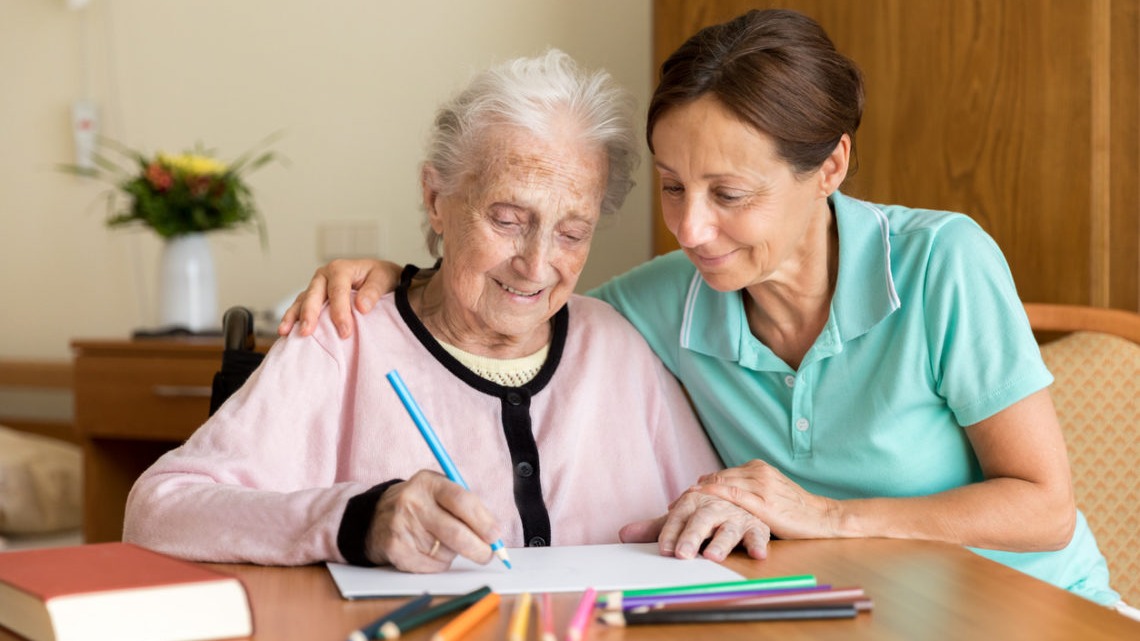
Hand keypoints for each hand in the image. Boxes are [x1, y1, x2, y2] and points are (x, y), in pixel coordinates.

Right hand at [276, 259, 400, 338]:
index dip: (340, 312)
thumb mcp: (382, 279)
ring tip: (285, 332)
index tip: (345, 332)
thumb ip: (373, 291)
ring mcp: (316, 287)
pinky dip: (292, 319)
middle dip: (310, 314)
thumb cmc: (379, 277)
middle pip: (314, 295)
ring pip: (302, 301)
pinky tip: (285, 333)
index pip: (338, 291)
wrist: (377, 276)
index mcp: (341, 269)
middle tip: (307, 333)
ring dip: (293, 317)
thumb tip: (362, 307)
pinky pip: (299, 308)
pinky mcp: (312, 298)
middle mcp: (324, 276)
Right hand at [365, 470, 504, 572]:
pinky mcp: (395, 549)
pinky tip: (428, 550)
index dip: (483, 520)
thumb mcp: (439, 492)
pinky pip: (431, 565)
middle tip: (488, 554)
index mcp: (429, 482)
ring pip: (445, 551)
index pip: (461, 500)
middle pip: (455, 532)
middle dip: (478, 548)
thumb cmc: (421, 505)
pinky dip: (439, 563)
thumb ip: (467, 506)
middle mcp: (412, 502)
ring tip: (442, 541)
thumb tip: (495, 535)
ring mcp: (401, 526)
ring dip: (455, 553)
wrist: (375, 517)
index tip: (496, 535)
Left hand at [619, 496, 770, 561]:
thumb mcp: (681, 520)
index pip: (678, 518)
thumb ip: (656, 529)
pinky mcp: (756, 526)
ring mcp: (735, 516)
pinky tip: (758, 554)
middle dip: (691, 537)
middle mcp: (714, 507)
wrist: (739, 501)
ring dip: (722, 542)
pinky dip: (759, 543)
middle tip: (682, 554)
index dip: (670, 534)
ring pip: (729, 528)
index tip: (664, 550)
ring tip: (713, 556)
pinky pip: (758, 534)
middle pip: (701, 520)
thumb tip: (622, 535)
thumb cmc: (705, 516)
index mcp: (693, 502)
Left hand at [693, 460, 840, 540]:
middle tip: (674, 506)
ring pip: (722, 485)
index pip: (721, 475)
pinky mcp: (764, 503)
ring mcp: (761, 486)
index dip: (700, 486)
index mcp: (758, 468)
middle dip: (694, 492)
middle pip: (717, 479)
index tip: (682, 498)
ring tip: (679, 508)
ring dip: (699, 496)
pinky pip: (734, 496)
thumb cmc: (795, 509)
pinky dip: (715, 497)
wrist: (823, 517)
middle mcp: (758, 472)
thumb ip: (747, 488)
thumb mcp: (770, 491)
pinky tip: (701, 503)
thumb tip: (718, 489)